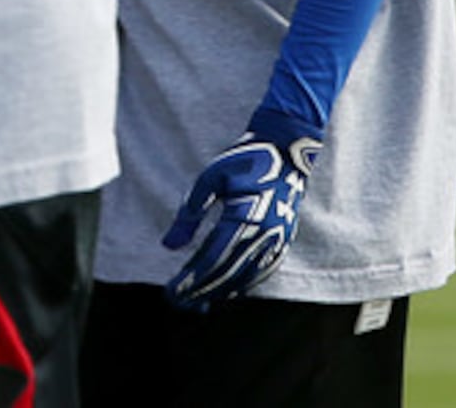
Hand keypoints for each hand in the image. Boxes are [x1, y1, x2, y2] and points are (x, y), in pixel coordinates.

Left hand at [162, 113, 321, 308]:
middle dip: (201, 291)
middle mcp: (264, 235)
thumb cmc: (243, 160)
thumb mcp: (209, 179)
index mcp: (245, 218)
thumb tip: (168, 246)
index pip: (212, 258)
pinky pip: (260, 272)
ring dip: (220, 292)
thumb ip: (190, 213)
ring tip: (196, 303)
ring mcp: (276, 241)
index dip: (191, 279)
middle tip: (178, 303)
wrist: (286, 151)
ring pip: (245, 278)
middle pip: (228, 273)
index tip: (172, 292)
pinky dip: (240, 284)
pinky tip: (225, 290)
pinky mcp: (282, 242)